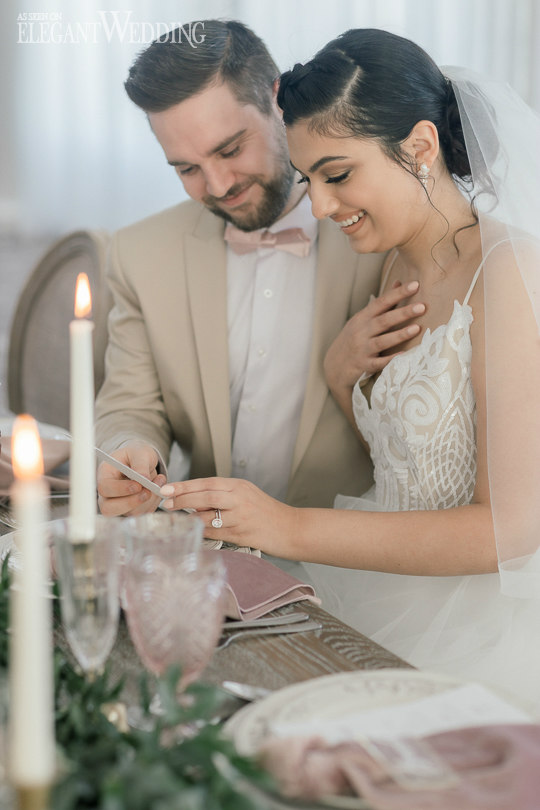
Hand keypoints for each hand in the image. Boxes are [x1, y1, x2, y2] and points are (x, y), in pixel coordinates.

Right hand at [97, 442, 166, 516]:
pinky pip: (142, 513)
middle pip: (108, 508)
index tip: (137, 485)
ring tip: (158, 484)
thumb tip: (143, 478)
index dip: (120, 489)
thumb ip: (140, 464)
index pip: (104, 488)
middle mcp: (107, 493)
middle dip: (130, 503)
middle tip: (147, 492)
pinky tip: (157, 490)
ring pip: (129, 513)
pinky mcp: (131, 510)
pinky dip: (153, 504)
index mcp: (104, 475)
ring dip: (147, 502)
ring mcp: (118, 504)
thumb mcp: (139, 453)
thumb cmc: (137, 455)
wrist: (143, 462)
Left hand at [159, 477, 297, 556]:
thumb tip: (194, 499)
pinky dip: (202, 531)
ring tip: (176, 516)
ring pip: (208, 514)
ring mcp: (240, 517)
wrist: (290, 528)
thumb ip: (223, 495)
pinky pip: (216, 532)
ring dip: (190, 516)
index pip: (207, 482)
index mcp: (239, 486)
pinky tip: (193, 530)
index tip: (168, 488)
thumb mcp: (247, 495)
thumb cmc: (266, 512)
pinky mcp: (241, 534)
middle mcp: (239, 499)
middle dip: (182, 498)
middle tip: (166, 501)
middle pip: (205, 495)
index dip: (185, 485)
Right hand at [324, 280, 425, 393]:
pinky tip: (404, 355)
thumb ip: (382, 303)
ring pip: (382, 341)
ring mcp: (362, 350)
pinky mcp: (364, 366)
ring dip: (399, 335)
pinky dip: (391, 360)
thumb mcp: (362, 319)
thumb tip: (399, 282)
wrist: (334, 367)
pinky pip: (379, 363)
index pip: (381, 302)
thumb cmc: (353, 339)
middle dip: (403, 313)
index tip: (415, 285)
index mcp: (362, 318)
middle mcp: (361, 332)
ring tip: (417, 328)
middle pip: (383, 321)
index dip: (398, 293)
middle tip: (422, 307)